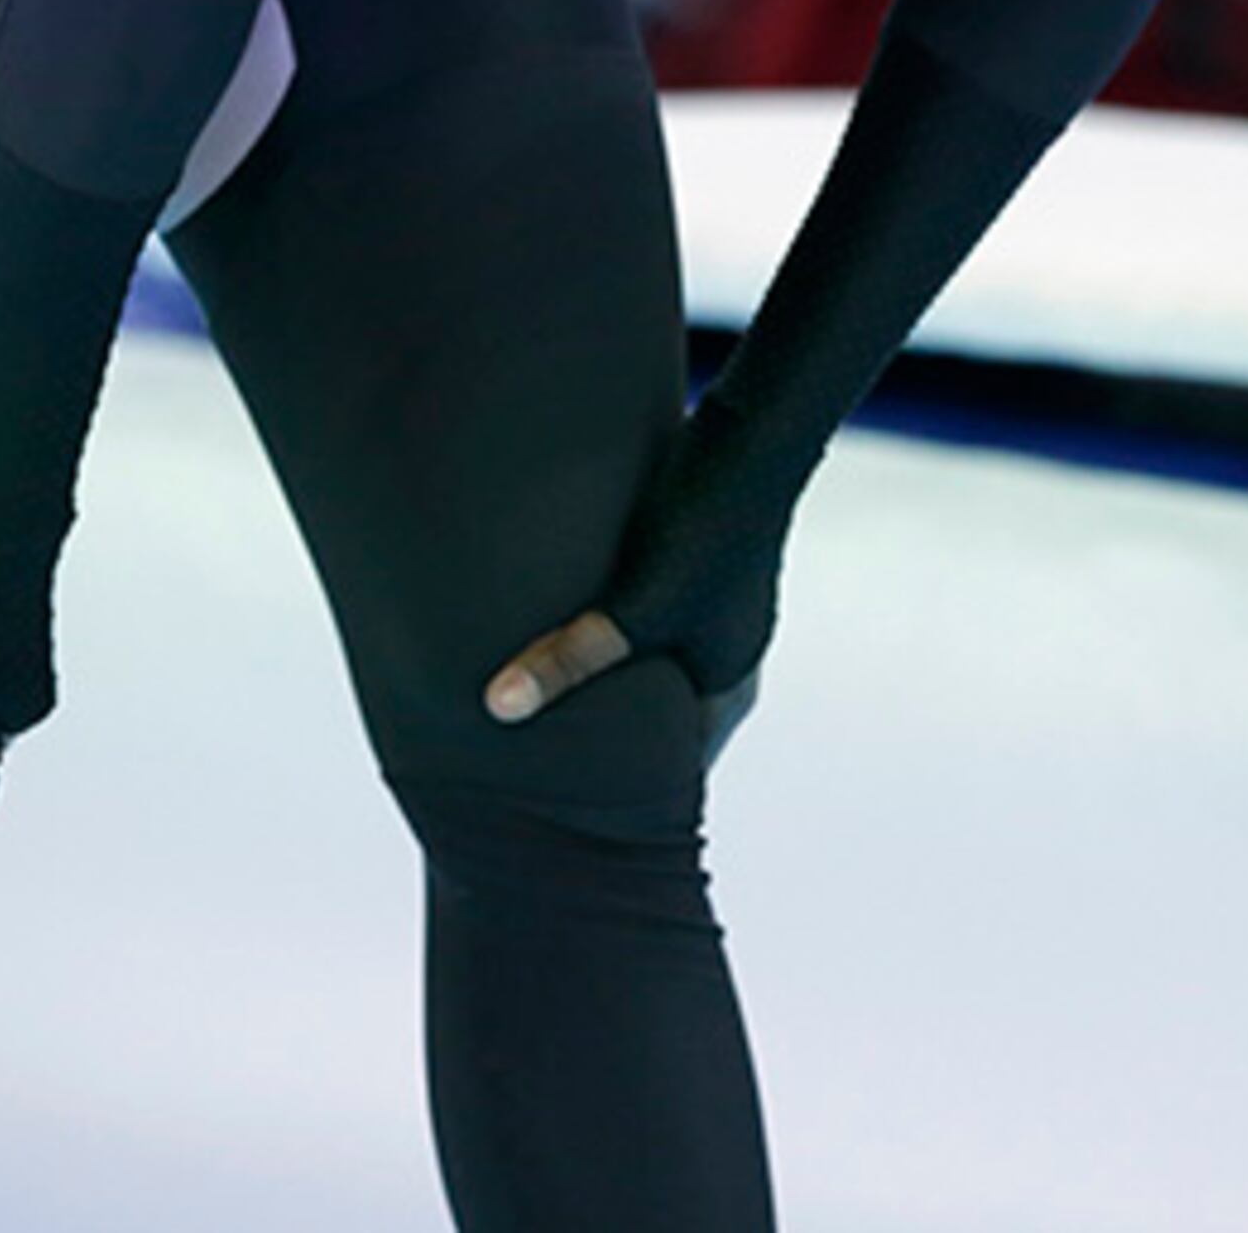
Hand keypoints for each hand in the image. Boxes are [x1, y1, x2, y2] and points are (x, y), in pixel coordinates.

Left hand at [485, 413, 783, 764]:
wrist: (752, 432)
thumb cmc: (706, 532)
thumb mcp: (633, 609)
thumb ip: (570, 660)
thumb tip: (496, 708)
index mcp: (726, 687)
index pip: (673, 768)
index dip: (626, 794)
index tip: (569, 814)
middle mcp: (725, 654)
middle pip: (656, 716)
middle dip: (604, 735)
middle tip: (538, 761)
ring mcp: (712, 609)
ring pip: (646, 663)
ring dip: (602, 675)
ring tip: (537, 693)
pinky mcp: (693, 563)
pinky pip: (640, 617)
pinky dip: (605, 629)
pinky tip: (560, 617)